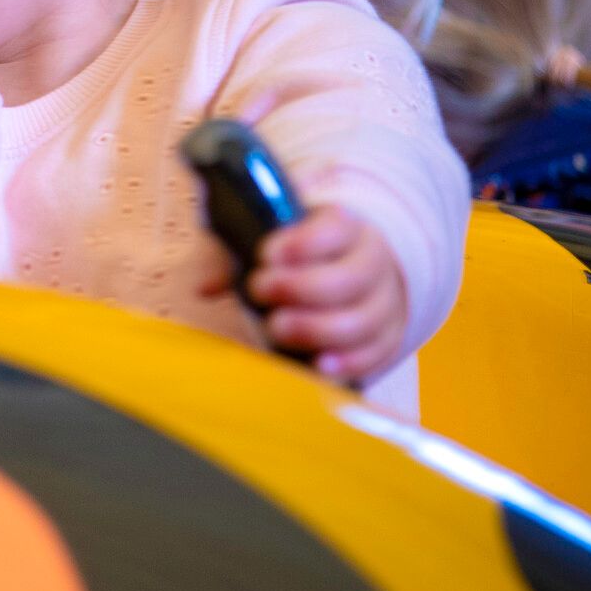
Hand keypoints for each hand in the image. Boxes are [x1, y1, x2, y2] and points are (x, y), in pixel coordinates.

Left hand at [244, 205, 407, 384]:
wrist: (352, 272)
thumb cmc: (298, 256)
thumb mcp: (269, 241)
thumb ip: (235, 254)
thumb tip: (206, 286)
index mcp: (345, 226)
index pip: (335, 228)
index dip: (302, 244)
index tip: (265, 255)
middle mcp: (372, 262)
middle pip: (349, 278)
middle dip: (300, 288)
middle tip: (259, 291)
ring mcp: (383, 303)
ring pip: (363, 320)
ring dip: (315, 328)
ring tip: (275, 327)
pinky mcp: (385, 339)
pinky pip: (373, 354)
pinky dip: (346, 361)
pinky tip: (317, 363)